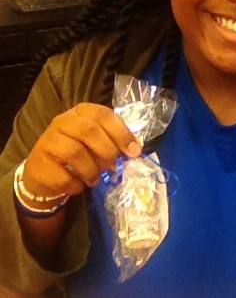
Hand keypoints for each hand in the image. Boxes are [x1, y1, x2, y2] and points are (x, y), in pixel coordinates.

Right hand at [23, 102, 141, 199]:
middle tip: (114, 166)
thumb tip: (134, 151)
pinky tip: (79, 185)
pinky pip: (63, 176)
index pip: (103, 115)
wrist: (45, 173)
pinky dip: (76, 184)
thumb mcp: (97, 142)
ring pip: (75, 152)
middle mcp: (62, 122)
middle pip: (89, 130)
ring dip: (92, 170)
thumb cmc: (79, 154)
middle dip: (108, 150)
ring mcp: (47, 141)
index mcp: (81, 112)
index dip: (121, 133)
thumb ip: (114, 142)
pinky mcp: (39, 164)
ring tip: (95, 178)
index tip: (134, 151)